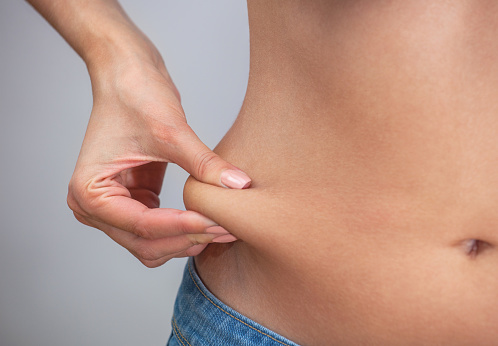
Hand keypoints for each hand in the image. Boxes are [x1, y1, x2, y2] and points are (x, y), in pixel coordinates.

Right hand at [67, 57, 250, 267]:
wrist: (127, 74)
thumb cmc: (134, 95)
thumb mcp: (171, 132)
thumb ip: (204, 164)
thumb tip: (238, 185)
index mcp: (89, 192)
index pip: (142, 225)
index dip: (182, 227)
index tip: (217, 221)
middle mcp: (94, 206)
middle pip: (145, 243)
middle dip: (186, 239)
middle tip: (225, 228)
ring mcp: (113, 206)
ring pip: (151, 244)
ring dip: (185, 241)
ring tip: (221, 227)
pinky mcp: (133, 200)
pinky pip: (158, 229)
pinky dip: (182, 230)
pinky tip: (209, 219)